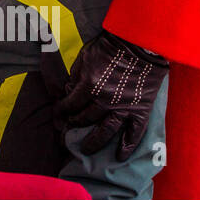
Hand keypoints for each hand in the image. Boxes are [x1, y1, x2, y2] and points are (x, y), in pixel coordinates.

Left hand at [56, 31, 168, 161]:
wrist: (141, 42)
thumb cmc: (111, 45)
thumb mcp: (85, 55)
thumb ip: (75, 75)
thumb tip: (68, 91)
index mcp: (88, 85)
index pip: (70, 104)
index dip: (61, 110)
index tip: (58, 115)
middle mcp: (104, 100)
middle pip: (85, 118)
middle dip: (74, 126)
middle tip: (68, 132)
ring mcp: (123, 107)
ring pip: (105, 131)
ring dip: (94, 142)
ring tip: (86, 151)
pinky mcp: (140, 109)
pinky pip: (134, 133)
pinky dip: (127, 146)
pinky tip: (120, 156)